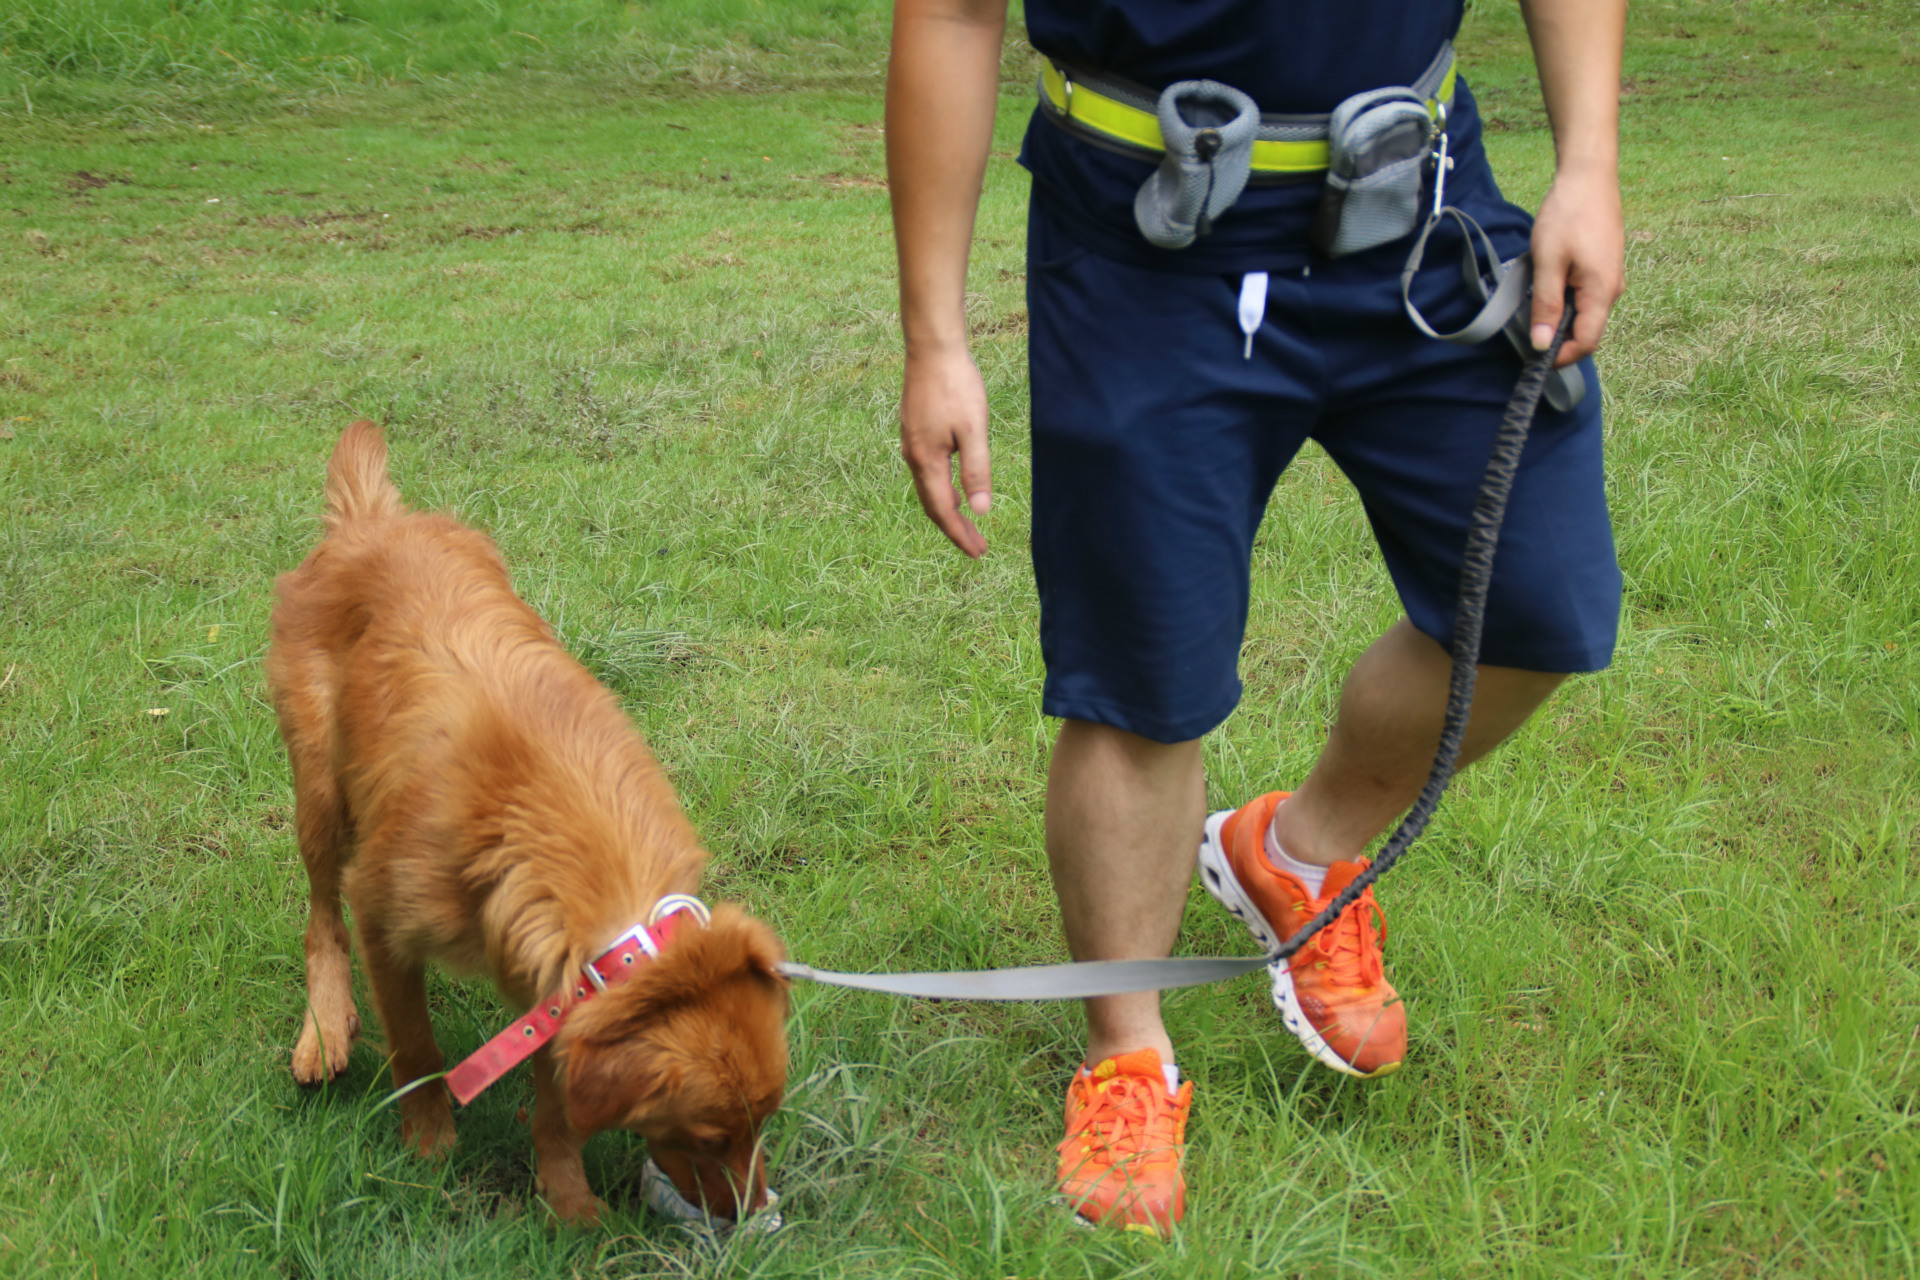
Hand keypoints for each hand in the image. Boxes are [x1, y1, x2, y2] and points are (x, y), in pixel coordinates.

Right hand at [899, 346, 991, 557]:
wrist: (932, 347)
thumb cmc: (956, 385)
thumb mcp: (974, 430)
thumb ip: (977, 471)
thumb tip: (981, 511)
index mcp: (927, 460)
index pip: (943, 510)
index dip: (960, 534)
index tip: (978, 552)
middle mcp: (913, 456)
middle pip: (932, 504)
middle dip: (954, 528)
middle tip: (977, 547)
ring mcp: (910, 443)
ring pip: (928, 488)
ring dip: (947, 510)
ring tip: (967, 524)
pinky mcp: (914, 431)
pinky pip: (926, 472)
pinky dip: (940, 489)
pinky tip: (952, 489)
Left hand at [1528, 163, 1624, 367]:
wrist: (1588, 176)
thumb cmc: (1568, 215)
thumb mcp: (1549, 263)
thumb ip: (1546, 305)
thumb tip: (1542, 344)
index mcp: (1602, 292)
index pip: (1587, 342)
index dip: (1561, 357)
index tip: (1533, 358)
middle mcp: (1613, 290)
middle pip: (1586, 330)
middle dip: (1557, 337)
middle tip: (1525, 330)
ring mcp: (1610, 278)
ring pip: (1584, 313)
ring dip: (1559, 316)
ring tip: (1533, 301)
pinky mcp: (1604, 267)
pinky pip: (1585, 296)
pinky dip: (1565, 299)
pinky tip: (1547, 283)